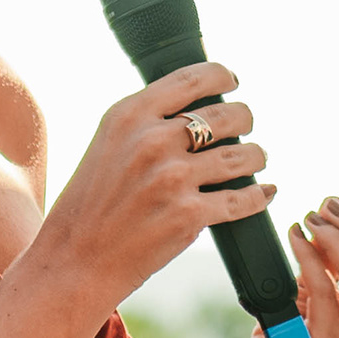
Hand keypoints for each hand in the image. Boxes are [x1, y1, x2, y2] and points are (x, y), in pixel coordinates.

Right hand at [31, 63, 268, 311]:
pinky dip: (259, 195)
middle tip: (246, 127)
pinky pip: (243, 199)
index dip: (222, 76)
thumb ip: (145, 123)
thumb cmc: (89, 206)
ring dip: (257, 157)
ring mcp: (172, 178)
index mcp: (129, 116)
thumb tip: (197, 110)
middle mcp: (152, 141)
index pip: (193, 78)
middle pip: (227, 116)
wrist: (75, 261)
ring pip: (243, 156)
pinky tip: (263, 192)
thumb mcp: (107, 146)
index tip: (232, 82)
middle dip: (245, 120)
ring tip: (256, 160)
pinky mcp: (189, 215)